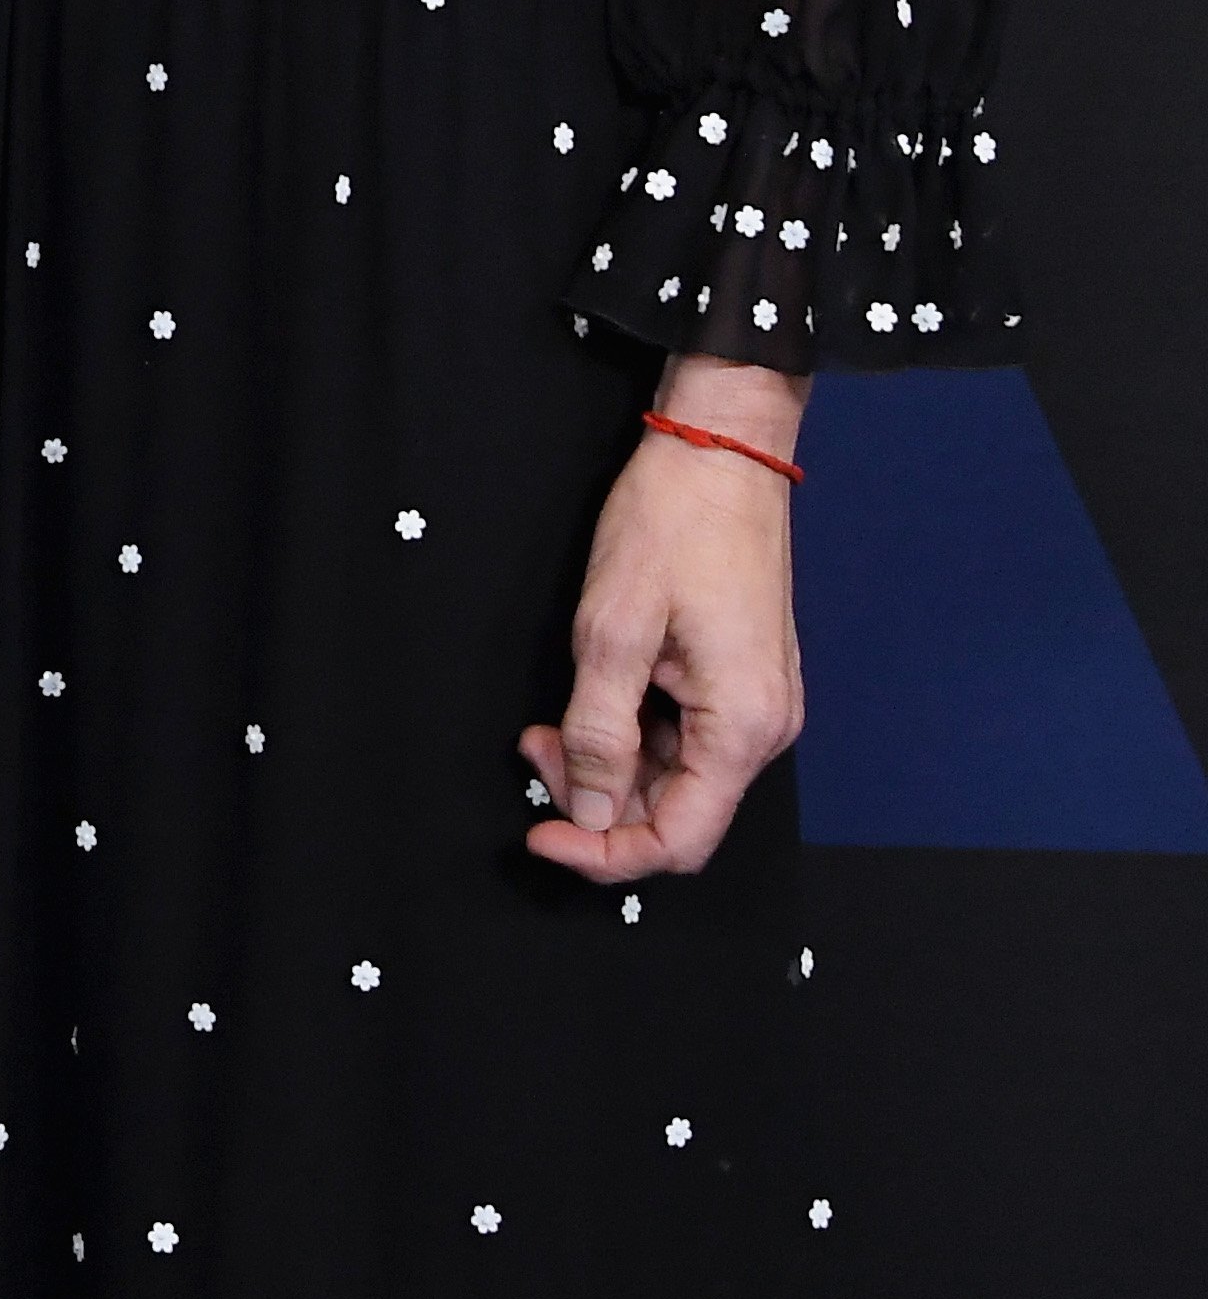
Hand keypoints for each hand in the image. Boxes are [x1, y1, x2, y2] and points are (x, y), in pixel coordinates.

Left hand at [519, 356, 806, 881]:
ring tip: (551, 719)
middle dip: (598, 797)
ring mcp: (757, 701)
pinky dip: (634, 729)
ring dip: (611, 761)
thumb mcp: (612, 629)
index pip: (678, 838)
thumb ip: (599, 732)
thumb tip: (588, 813)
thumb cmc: (673, 522)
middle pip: (678, 809)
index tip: (542, 836)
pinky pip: (687, 732)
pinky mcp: (741, 675)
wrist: (721, 446)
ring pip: (678, 772)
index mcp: (742, 727)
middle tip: (534, 750)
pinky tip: (593, 696)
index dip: (605, 853)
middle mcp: (764, 727)